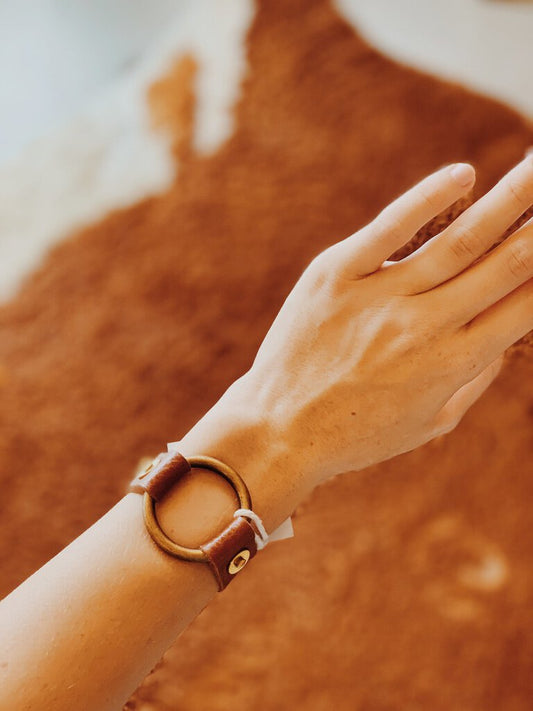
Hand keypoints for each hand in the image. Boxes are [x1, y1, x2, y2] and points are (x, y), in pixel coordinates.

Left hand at [233, 158, 532, 487]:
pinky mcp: (335, 276)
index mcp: (453, 363)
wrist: (279, 430)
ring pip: (459, 240)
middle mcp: (424, 328)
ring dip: (510, 197)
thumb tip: (507, 335)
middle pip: (506, 262)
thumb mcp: (430, 422)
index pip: (527, 304)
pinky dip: (426, 198)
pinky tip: (462, 174)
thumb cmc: (358, 432)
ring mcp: (378, 298)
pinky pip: (387, 229)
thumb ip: (474, 378)